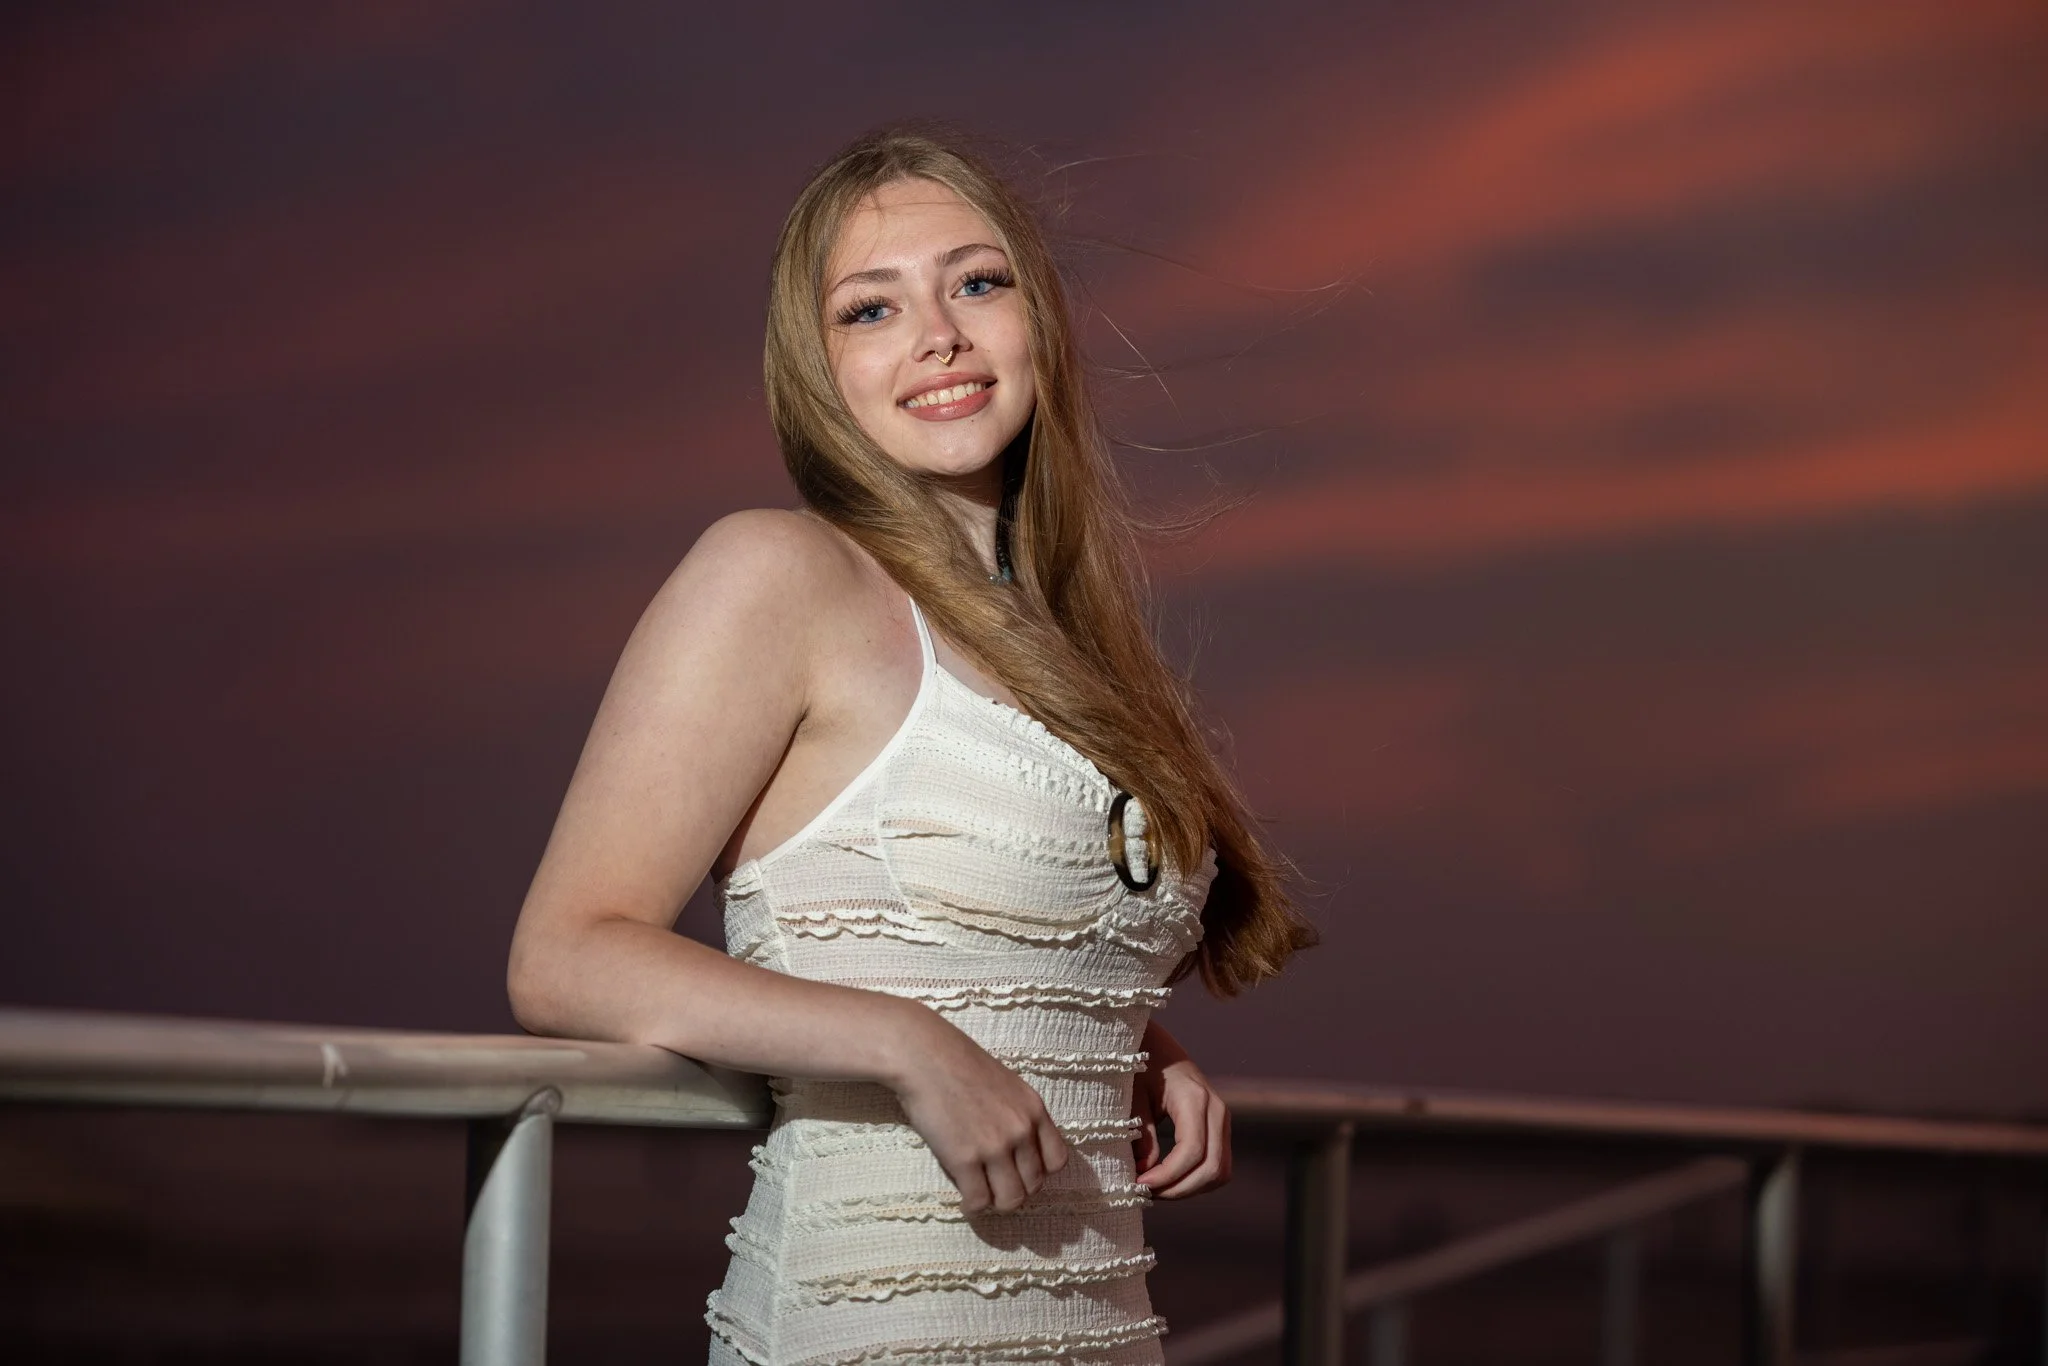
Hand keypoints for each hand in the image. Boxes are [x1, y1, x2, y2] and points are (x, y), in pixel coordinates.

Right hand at [888, 1006, 1068, 1214]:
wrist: (925, 1056)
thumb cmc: (959, 1065)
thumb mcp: (1007, 1085)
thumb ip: (1018, 1115)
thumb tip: (1017, 1150)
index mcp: (1034, 1110)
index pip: (1057, 1161)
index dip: (1040, 1172)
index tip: (1021, 1172)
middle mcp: (1021, 1130)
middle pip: (1034, 1185)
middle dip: (1016, 1191)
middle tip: (996, 1188)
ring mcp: (995, 1146)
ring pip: (1011, 1200)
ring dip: (997, 1203)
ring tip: (982, 1196)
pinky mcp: (965, 1159)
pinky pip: (979, 1201)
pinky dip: (973, 1206)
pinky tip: (965, 1200)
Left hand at [1132, 1020, 1230, 1198]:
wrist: (1154, 1042)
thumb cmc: (1138, 1064)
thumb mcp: (1132, 1096)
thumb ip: (1141, 1135)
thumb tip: (1145, 1173)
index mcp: (1194, 1097)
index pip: (1192, 1150)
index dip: (1167, 1176)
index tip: (1139, 1184)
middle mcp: (1216, 1108)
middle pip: (1213, 1168)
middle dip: (1179, 1189)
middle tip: (1145, 1193)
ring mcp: (1221, 1118)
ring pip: (1220, 1172)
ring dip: (1189, 1189)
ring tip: (1155, 1189)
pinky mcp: (1218, 1127)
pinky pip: (1217, 1164)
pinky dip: (1195, 1180)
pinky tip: (1167, 1179)